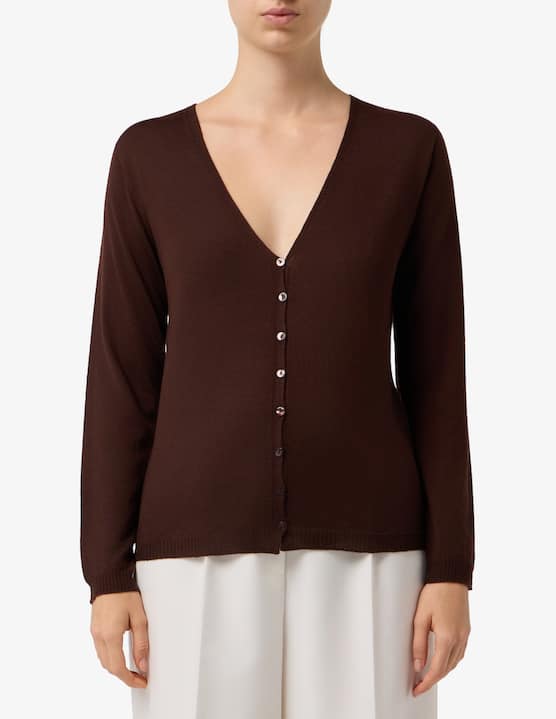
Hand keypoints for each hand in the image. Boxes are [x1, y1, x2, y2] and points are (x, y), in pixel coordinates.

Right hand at [90, 591, 148, 687]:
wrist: (110, 578)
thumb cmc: (125, 593)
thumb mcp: (139, 618)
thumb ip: (141, 643)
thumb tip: (143, 664)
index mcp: (110, 635)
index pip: (118, 668)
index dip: (130, 679)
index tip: (141, 682)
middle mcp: (99, 636)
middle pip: (109, 667)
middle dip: (124, 676)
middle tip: (140, 677)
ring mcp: (94, 632)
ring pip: (103, 660)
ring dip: (117, 668)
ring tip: (133, 667)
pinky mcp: (94, 628)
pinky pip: (100, 650)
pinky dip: (110, 658)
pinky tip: (121, 655)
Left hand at [412, 582, 470, 696]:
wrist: (451, 577)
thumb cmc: (434, 593)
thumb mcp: (420, 618)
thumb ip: (418, 644)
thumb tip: (418, 666)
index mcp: (447, 638)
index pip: (437, 670)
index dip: (426, 683)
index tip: (417, 690)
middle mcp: (459, 639)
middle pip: (447, 669)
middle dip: (433, 680)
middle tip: (419, 685)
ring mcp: (465, 635)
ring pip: (455, 663)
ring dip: (442, 672)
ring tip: (428, 675)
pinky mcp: (467, 630)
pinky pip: (460, 653)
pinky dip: (450, 661)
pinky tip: (442, 660)